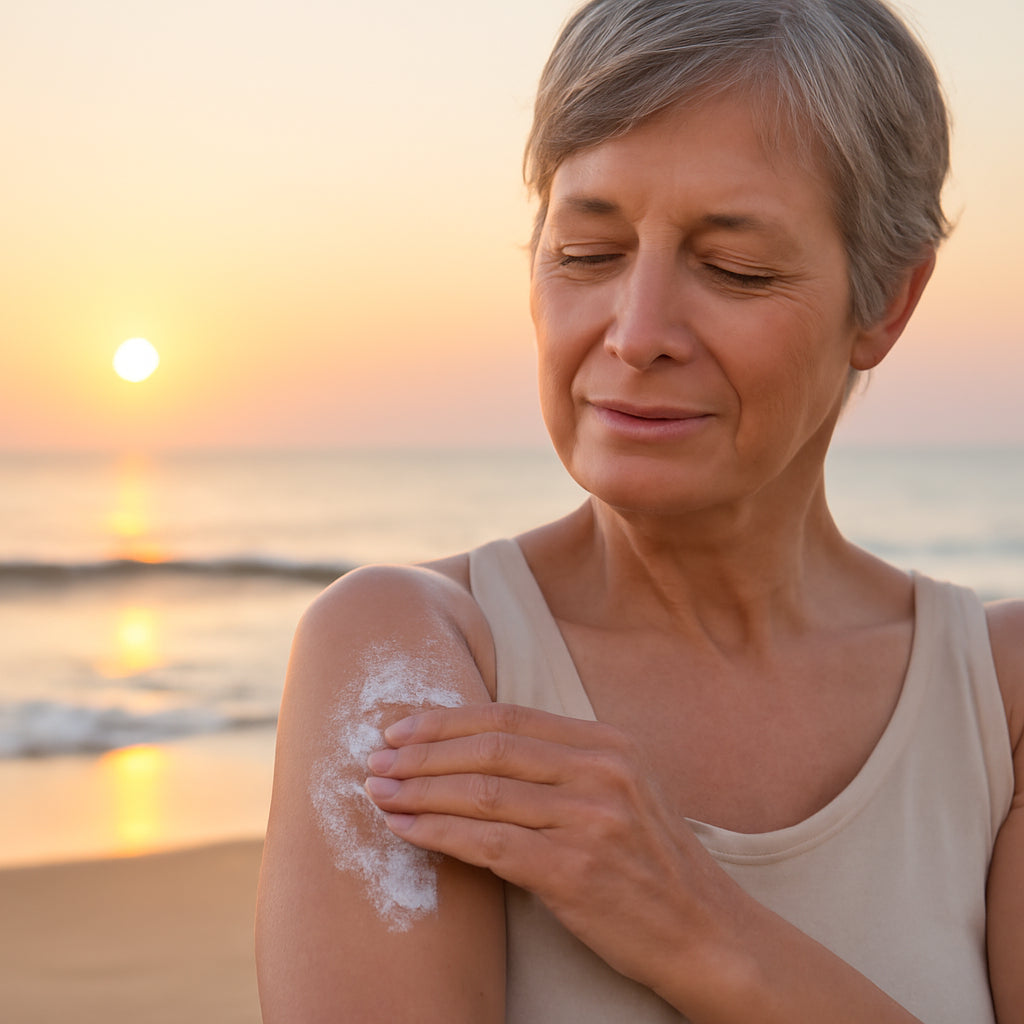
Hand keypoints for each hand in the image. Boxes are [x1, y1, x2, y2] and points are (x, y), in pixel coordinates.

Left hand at [364, 703, 741, 993]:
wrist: (705, 932)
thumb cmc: (650, 863)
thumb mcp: (620, 791)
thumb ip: (561, 764)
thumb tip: (471, 751)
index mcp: (608, 743)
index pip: (509, 716)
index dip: (446, 719)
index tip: (400, 728)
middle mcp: (601, 771)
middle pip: (488, 747)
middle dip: (420, 752)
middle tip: (374, 758)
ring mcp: (590, 820)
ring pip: (479, 793)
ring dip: (416, 791)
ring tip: (376, 792)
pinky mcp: (574, 871)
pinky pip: (486, 844)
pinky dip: (436, 834)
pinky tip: (404, 830)